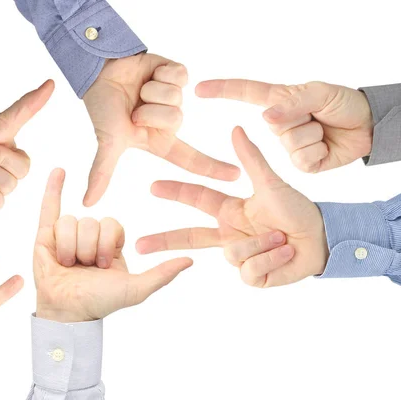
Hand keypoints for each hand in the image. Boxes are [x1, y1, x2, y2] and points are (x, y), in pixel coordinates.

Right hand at [33, 168, 192, 322]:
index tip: (103, 265)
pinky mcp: (45, 235)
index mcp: (111, 243)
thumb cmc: (101, 301)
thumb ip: (162, 274)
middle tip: (84, 267)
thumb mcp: (136, 288)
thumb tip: (191, 260)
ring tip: (67, 264)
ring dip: (69, 247)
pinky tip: (59, 170)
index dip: (107, 242)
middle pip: (90, 221)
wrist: (68, 311)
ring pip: (69, 221)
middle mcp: (90, 235)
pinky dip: (54, 188)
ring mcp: (67, 233)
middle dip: (87, 247)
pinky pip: (50, 206)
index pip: (111, 223)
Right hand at [82, 54, 239, 205]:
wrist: (99, 71)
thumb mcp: (108, 142)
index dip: (212, 168)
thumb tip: (88, 204)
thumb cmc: (103, 108)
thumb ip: (102, 172)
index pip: (190, 158)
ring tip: (139, 90)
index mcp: (159, 141)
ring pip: (177, 97)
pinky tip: (150, 73)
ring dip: (151, 91)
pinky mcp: (177, 74)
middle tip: (134, 107)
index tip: (236, 176)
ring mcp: (175, 97)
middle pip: (175, 119)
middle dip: (149, 111)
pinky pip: (181, 76)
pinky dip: (160, 73)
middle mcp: (170, 121)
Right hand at [136, 127, 328, 287]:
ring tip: (281, 238)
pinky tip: (283, 253)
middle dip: (163, 241)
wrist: (322, 239)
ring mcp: (239, 256)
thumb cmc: (297, 211)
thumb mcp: (272, 184)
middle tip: (138, 246)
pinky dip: (269, 259)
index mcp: (230, 210)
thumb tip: (236, 128)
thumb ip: (252, 159)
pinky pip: (249, 270)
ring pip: (233, 253)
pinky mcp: (252, 276)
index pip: (196, 199)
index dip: (175, 191)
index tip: (152, 186)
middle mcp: (229, 233)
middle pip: (189, 237)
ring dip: (261, 244)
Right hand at [196, 79, 372, 172]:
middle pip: (275, 126)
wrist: (368, 127)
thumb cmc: (343, 104)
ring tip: (325, 131)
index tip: (198, 89)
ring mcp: (288, 145)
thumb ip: (293, 103)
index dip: (221, 90)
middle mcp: (279, 123)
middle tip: (319, 116)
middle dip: (301, 121)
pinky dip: (319, 153)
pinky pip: (302, 161)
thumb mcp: (321, 93)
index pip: (244, 92)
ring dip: (314, 137)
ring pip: (290, 145)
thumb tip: (265, 117)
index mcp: (279, 100)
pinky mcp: (300, 163)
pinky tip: (326, 147)